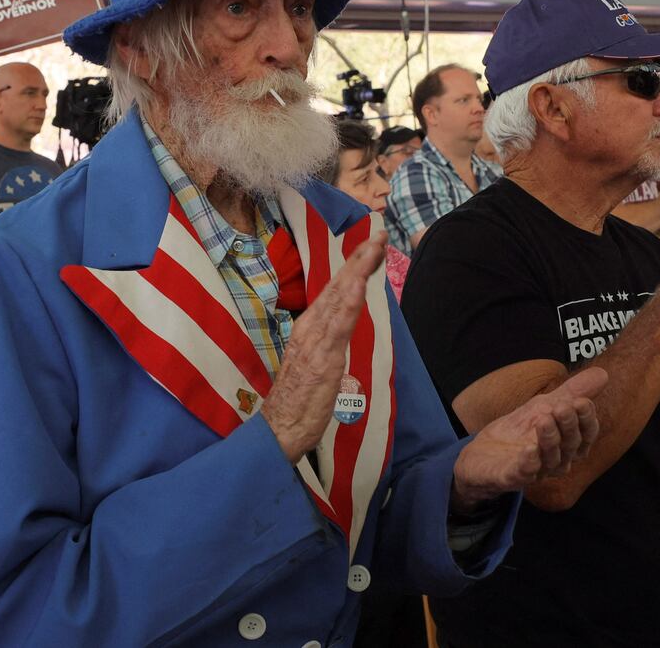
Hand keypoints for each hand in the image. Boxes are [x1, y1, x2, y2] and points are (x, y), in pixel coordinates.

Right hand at [262, 236, 387, 462]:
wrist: (280, 428)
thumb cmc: (298, 400)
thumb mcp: (316, 363)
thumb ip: (328, 344)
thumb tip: (342, 331)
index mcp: (310, 328)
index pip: (336, 290)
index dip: (354, 266)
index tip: (371, 244)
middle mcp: (311, 327)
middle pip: (339, 285)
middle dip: (360, 257)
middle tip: (379, 232)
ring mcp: (316, 341)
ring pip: (340, 298)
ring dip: (358, 270)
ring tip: (373, 246)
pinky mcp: (322, 358)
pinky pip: (338, 326)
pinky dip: (349, 302)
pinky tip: (359, 285)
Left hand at [450, 367, 607, 509]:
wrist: (482, 454)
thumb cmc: (519, 432)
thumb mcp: (544, 406)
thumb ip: (570, 392)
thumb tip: (603, 373)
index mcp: (567, 445)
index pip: (586, 435)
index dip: (586, 420)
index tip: (583, 401)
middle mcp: (556, 461)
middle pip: (570, 446)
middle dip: (569, 426)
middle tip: (563, 406)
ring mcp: (534, 472)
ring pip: (550, 459)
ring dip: (549, 439)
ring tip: (544, 418)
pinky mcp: (511, 478)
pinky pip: (524, 473)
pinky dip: (529, 462)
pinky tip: (529, 449)